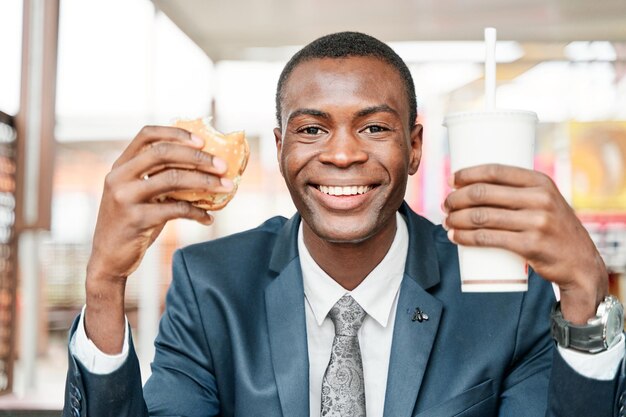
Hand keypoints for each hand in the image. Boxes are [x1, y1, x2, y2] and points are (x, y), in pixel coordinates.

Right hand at [85, 126, 231, 352]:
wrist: (108, 258)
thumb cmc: (132, 222)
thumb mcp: (138, 194)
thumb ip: (158, 177)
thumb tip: (205, 166)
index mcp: (121, 165)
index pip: (146, 135)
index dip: (176, 133)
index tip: (202, 140)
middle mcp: (119, 177)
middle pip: (163, 153)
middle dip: (197, 157)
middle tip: (222, 165)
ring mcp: (125, 197)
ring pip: (172, 179)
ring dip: (204, 181)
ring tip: (225, 186)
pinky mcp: (136, 219)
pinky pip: (176, 209)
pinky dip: (197, 212)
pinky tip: (208, 217)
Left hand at [443, 164, 607, 323]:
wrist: (580, 263)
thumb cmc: (553, 229)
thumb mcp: (545, 202)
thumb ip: (519, 192)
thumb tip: (474, 186)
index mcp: (541, 182)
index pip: (495, 171)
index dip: (468, 174)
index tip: (451, 180)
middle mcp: (540, 199)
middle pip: (483, 193)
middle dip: (456, 198)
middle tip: (446, 205)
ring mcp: (536, 223)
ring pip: (482, 217)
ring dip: (456, 219)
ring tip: (447, 221)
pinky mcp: (531, 246)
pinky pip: (488, 239)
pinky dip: (465, 237)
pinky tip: (454, 236)